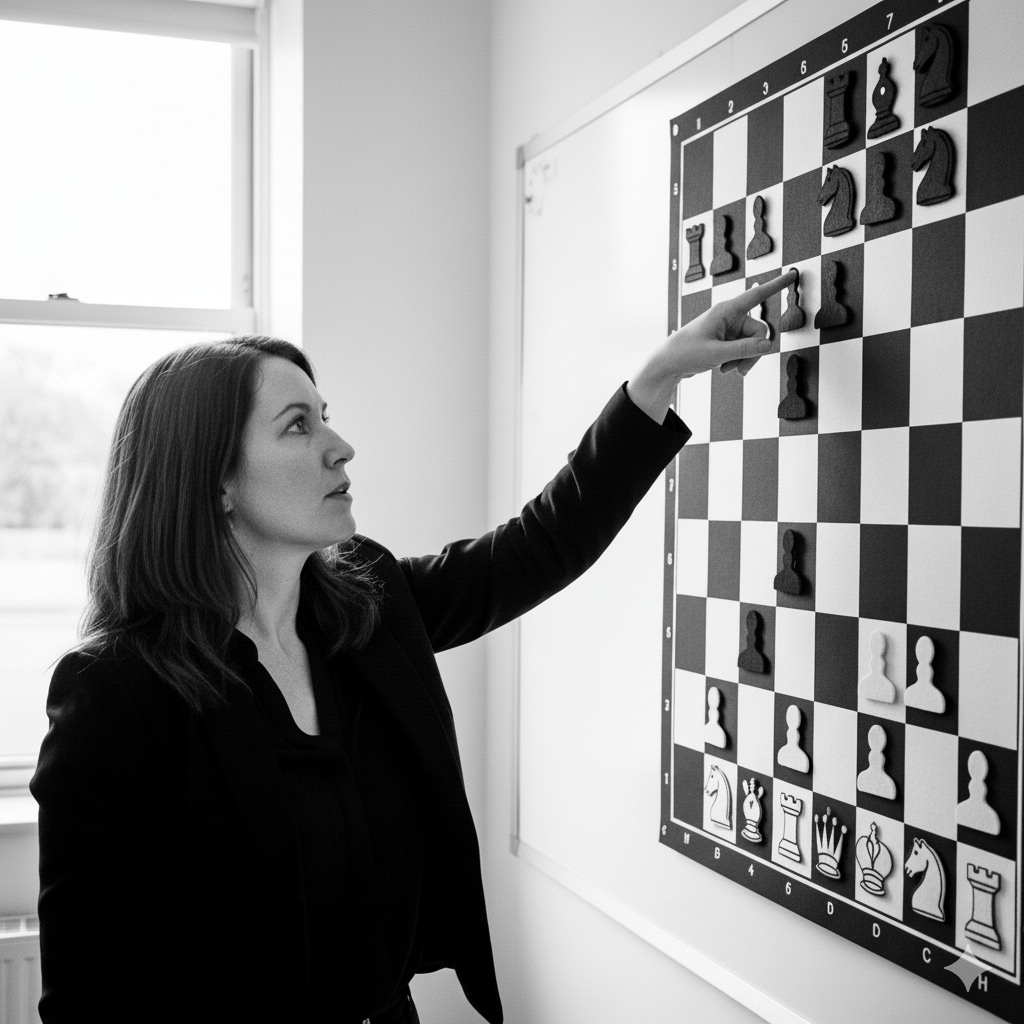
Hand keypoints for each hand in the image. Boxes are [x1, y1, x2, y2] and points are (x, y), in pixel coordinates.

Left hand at [624, 268, 796, 423]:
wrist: (668, 364)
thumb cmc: (685, 352)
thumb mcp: (716, 353)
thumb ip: (744, 349)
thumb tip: (768, 345)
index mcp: (726, 311)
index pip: (757, 295)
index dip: (776, 285)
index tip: (793, 273)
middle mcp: (730, 317)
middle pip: (759, 332)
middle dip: (753, 352)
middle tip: (740, 370)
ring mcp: (729, 330)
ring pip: (753, 344)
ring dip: (743, 360)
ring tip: (726, 369)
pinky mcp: (727, 341)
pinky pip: (744, 350)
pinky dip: (737, 361)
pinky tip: (724, 368)